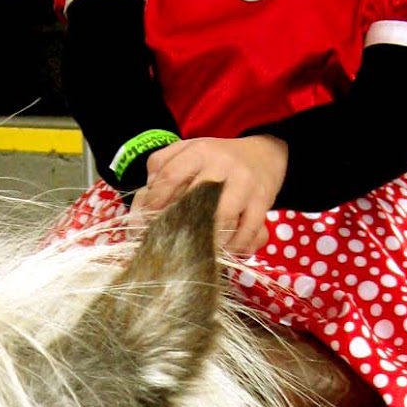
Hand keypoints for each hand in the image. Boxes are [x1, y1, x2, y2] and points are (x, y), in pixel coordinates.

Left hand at [131, 135, 288, 254]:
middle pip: (196, 198)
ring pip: (223, 218)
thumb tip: (143, 201)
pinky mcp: (262, 201)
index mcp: (199, 151)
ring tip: (198, 255)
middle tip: (171, 243)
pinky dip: (236, 246)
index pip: (170, 175)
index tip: (148, 221)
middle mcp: (223, 164)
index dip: (155, 201)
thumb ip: (161, 169)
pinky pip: (249, 230)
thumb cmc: (216, 160)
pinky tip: (225, 254)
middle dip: (181, 225)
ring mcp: (245, 183)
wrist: (263, 154)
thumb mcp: (187, 152)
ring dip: (209, 241)